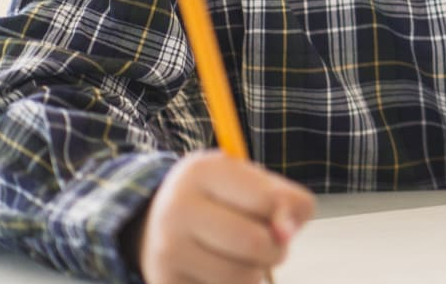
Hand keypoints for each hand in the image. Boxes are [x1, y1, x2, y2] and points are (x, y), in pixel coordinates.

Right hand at [123, 150, 315, 283]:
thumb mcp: (251, 183)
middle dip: (276, 249)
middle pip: (255, 243)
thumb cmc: (221, 201)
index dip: (287, 213)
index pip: (269, 201)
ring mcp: (167, 250)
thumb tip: (288, 233)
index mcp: (203, 172)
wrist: (157, 224)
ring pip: (242, 276)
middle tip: (271, 244)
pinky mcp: (166, 282)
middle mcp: (178, 209)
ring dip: (256, 271)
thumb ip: (284, 200)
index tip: (282, 215)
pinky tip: (219, 271)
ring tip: (242, 257)